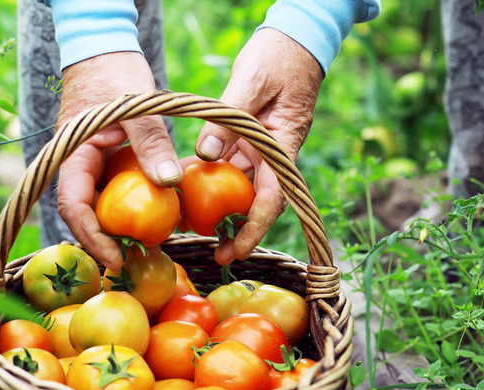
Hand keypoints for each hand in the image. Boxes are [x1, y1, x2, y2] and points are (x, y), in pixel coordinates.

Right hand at [56, 51, 181, 270]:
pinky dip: (131, 206)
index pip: (73, 206)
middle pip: (86, 213)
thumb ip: (151, 144)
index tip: (115, 256)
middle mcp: (77, 165)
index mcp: (72, 155)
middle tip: (136, 262)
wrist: (104, 50)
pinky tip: (156, 218)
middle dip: (107, 241)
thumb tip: (170, 184)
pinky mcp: (106, 161)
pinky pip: (115, 190)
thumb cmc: (116, 74)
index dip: (92, 236)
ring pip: (101, 205)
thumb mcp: (138, 109)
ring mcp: (91, 164)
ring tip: (148, 247)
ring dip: (120, 227)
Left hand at [195, 28, 324, 265]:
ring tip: (196, 226)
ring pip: (242, 185)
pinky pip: (231, 163)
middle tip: (216, 254)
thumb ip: (228, 119)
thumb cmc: (278, 57)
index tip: (238, 250)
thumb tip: (204, 154)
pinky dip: (212, 176)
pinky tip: (189, 184)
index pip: (273, 196)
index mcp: (282, 144)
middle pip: (258, 200)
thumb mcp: (251, 82)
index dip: (255, 227)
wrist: (294, 40)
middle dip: (238, 229)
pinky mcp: (249, 139)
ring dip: (222, 207)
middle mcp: (274, 152)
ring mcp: (262, 147)